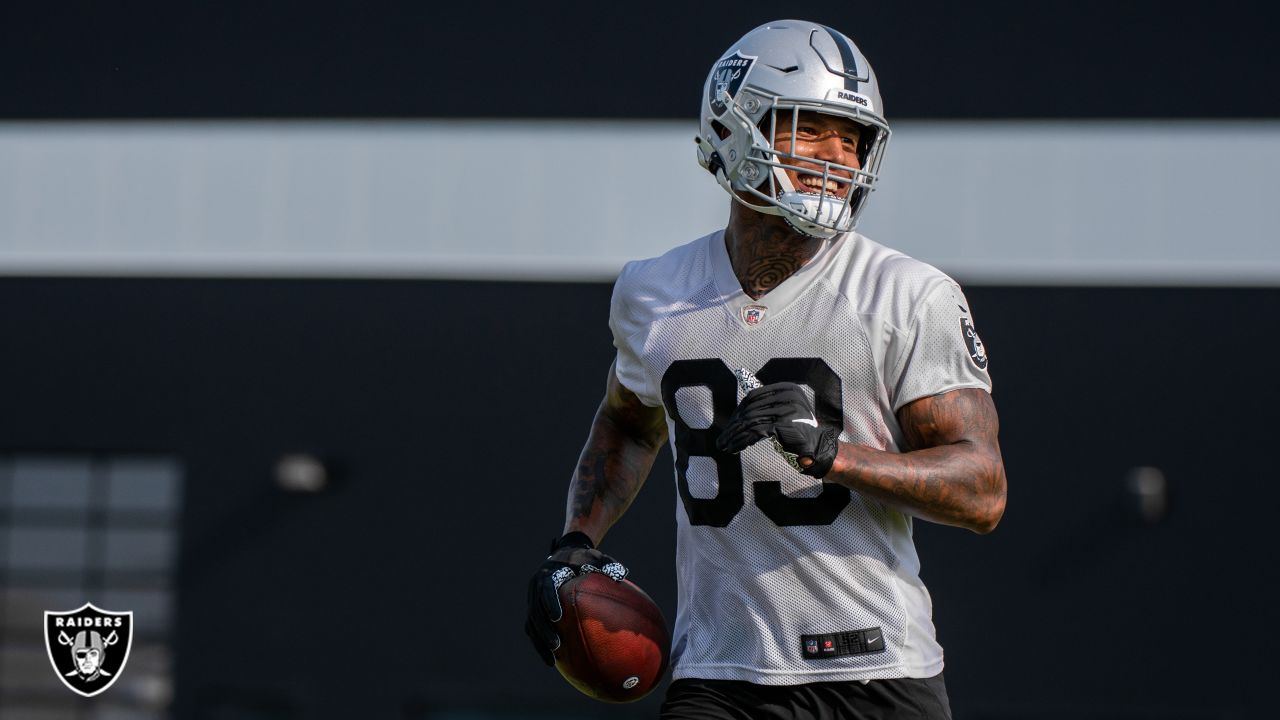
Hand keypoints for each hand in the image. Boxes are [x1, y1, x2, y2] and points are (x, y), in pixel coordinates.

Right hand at [524, 531, 628, 665]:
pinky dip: (540, 644)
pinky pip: (533, 629)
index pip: (546, 589)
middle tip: (556, 645)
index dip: (550, 603)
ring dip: (540, 642)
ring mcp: (532, 600)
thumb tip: (621, 574)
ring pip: (532, 624)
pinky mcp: (533, 610)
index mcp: (548, 574)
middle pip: (535, 611)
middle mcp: (535, 587)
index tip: (558, 617)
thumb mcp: (593, 558)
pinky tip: (551, 661)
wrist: (565, 554)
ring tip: (552, 660)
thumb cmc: (581, 559)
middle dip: (544, 629)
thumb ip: (605, 565)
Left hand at [715, 382, 839, 477]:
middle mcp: (787, 395)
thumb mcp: (783, 409)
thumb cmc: (797, 430)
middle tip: (722, 440)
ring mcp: (786, 409)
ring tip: (726, 446)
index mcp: (786, 388)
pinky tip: (737, 447)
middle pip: (751, 409)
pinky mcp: (784, 424)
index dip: (738, 412)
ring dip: (735, 436)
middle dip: (734, 426)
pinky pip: (756, 431)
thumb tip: (741, 375)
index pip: (754, 396)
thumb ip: (766, 401)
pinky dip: (743, 440)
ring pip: (751, 421)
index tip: (730, 426)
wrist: (817, 447)